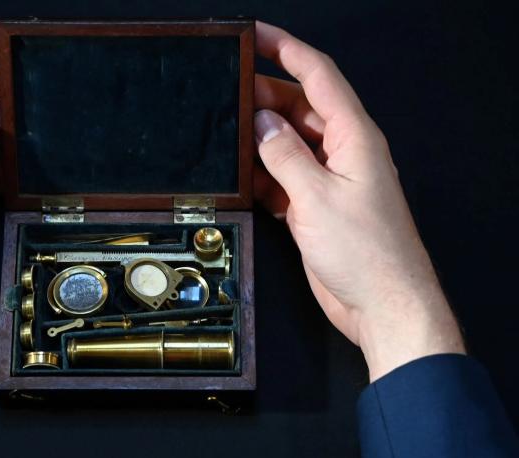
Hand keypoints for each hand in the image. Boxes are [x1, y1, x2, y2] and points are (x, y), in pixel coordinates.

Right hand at [251, 21, 464, 380]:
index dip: (287, 49)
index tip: (256, 35)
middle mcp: (343, 152)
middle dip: (264, 96)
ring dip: (261, 139)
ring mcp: (329, 180)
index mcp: (354, 137)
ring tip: (226, 131)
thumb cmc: (365, 252)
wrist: (382, 305)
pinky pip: (285, 178)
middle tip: (227, 90)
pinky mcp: (316, 207)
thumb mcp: (317, 196)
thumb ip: (285, 156)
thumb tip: (262, 124)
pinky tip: (241, 176)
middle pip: (300, 108)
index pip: (319, 77)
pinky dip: (263, 175)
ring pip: (289, 144)